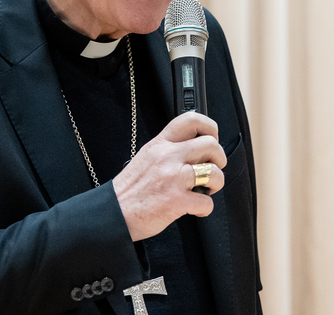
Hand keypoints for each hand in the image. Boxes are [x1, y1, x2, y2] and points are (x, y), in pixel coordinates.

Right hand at [112, 112, 226, 241]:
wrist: (114, 213)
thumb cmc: (131, 189)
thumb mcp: (147, 157)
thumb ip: (168, 149)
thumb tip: (194, 147)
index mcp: (160, 144)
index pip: (190, 120)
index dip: (209, 126)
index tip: (213, 138)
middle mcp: (168, 157)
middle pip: (211, 145)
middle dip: (219, 158)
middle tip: (211, 168)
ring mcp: (173, 178)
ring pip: (214, 172)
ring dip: (216, 183)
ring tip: (206, 189)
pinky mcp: (177, 201)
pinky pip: (207, 202)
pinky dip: (205, 208)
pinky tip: (195, 208)